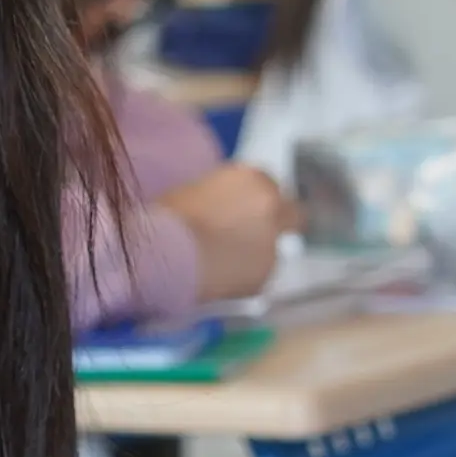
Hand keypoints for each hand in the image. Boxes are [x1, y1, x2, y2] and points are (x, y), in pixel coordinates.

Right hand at [156, 163, 298, 301]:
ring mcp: (272, 243)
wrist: (164, 253)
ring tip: (226, 262)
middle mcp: (271, 206)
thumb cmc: (166, 216)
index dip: (257, 200)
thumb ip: (225, 196)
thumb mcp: (197, 190)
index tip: (244, 210)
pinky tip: (221, 278)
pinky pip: (260, 274)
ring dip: (259, 252)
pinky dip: (246, 276)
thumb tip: (229, 209)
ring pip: (275, 248)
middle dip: (278, 224)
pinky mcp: (264, 276)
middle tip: (252, 237)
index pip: (269, 185)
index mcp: (251, 178)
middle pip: (292, 214)